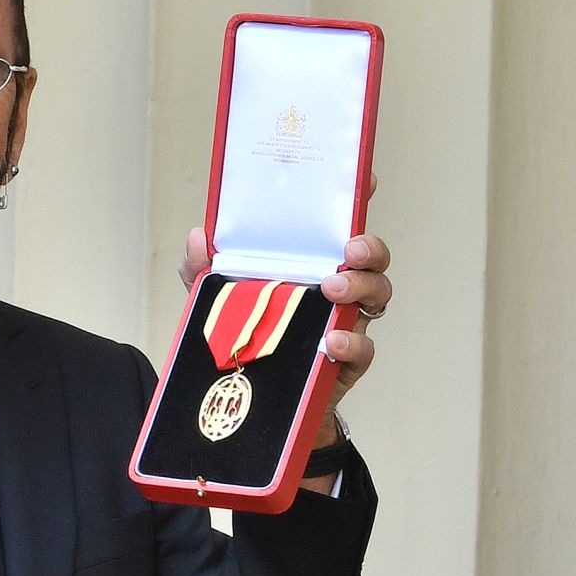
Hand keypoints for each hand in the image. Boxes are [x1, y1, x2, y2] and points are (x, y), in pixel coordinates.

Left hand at [178, 177, 390, 446]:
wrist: (252, 396)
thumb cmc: (245, 331)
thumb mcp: (217, 297)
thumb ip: (202, 268)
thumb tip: (198, 236)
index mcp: (311, 262)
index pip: (340, 225)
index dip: (357, 199)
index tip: (368, 179)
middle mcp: (337, 285)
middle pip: (372, 258)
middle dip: (369, 248)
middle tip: (348, 251)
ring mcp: (347, 321)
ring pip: (378, 295)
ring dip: (362, 286)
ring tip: (333, 288)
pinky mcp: (347, 360)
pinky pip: (364, 349)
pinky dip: (352, 343)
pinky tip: (331, 340)